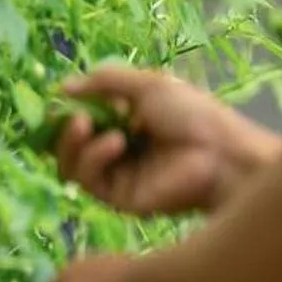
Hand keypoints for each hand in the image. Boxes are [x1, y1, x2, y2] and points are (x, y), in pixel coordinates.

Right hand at [50, 65, 277, 219]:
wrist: (222, 154)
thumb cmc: (193, 115)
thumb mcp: (147, 85)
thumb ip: (105, 82)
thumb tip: (62, 87)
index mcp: (129, 122)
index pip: (85, 119)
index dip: (69, 110)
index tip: (59, 98)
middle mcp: (120, 151)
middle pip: (72, 145)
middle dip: (65, 128)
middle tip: (69, 114)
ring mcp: (119, 176)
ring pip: (73, 165)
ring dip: (73, 143)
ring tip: (85, 124)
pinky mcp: (120, 199)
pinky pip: (89, 181)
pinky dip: (93, 158)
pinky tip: (114, 142)